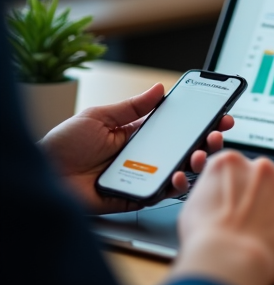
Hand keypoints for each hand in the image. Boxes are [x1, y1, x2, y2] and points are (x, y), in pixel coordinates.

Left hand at [39, 83, 233, 213]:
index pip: (177, 126)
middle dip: (208, 139)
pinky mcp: (137, 195)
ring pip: (180, 170)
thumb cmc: (62, 145)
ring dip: (198, 161)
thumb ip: (132, 107)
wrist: (42, 176)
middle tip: (218, 133)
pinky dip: (176, 185)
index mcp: (138, 134)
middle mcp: (146, 155)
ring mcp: (144, 175)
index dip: (200, 120)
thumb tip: (159, 89)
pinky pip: (163, 192)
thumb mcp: (98, 117)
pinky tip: (181, 175)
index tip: (220, 113)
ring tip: (202, 153)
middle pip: (186, 148)